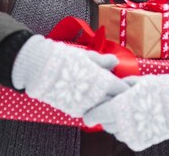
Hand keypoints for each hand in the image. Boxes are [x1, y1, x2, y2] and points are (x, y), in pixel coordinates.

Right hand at [11, 35, 128, 116]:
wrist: (41, 69)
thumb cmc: (65, 59)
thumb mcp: (86, 56)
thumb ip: (103, 61)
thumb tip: (115, 62)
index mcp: (102, 81)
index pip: (121, 89)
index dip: (125, 89)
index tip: (127, 87)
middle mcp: (96, 96)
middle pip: (114, 102)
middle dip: (118, 99)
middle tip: (119, 96)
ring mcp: (85, 106)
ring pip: (103, 110)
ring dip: (106, 106)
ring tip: (105, 99)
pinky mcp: (74, 111)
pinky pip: (89, 112)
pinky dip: (93, 108)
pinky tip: (91, 102)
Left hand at [84, 74, 168, 150]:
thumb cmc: (159, 89)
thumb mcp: (138, 81)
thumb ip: (121, 86)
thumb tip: (112, 88)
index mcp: (119, 107)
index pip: (96, 115)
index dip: (90, 114)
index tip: (88, 114)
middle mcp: (122, 124)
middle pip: (105, 123)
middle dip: (105, 116)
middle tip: (111, 107)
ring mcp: (131, 135)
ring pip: (114, 131)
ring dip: (116, 123)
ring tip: (126, 112)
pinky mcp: (139, 143)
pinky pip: (126, 137)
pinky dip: (126, 130)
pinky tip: (134, 120)